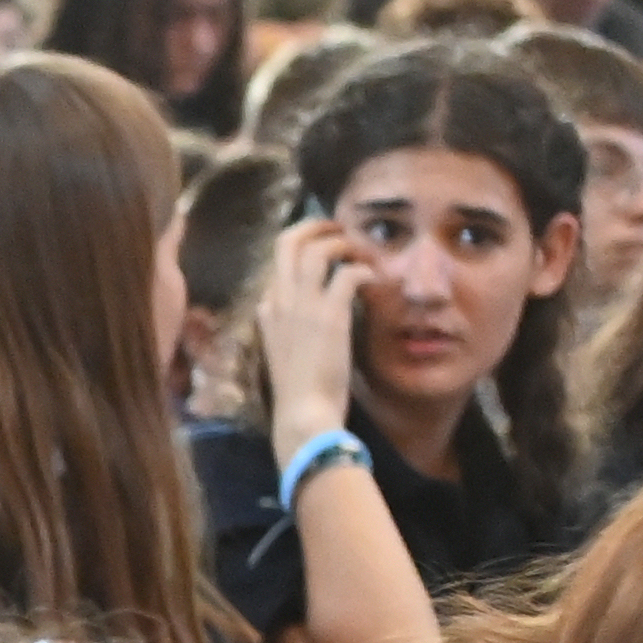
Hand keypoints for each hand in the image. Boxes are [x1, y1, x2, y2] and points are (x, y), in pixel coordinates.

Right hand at [255, 220, 364, 439]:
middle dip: (316, 227)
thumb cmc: (298, 392)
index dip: (303, 250)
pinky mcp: (328, 314)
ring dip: (343, 244)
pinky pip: (347, 273)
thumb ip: (285, 329)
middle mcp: (279, 300)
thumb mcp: (282, 354)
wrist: (303, 414)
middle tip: (340, 230)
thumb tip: (296, 314)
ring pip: (317, 250)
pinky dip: (364, 270)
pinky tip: (374, 280)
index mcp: (267, 311)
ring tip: (361, 252)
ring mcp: (302, 306)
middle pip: (287, 242)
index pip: (278, 265)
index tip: (326, 252)